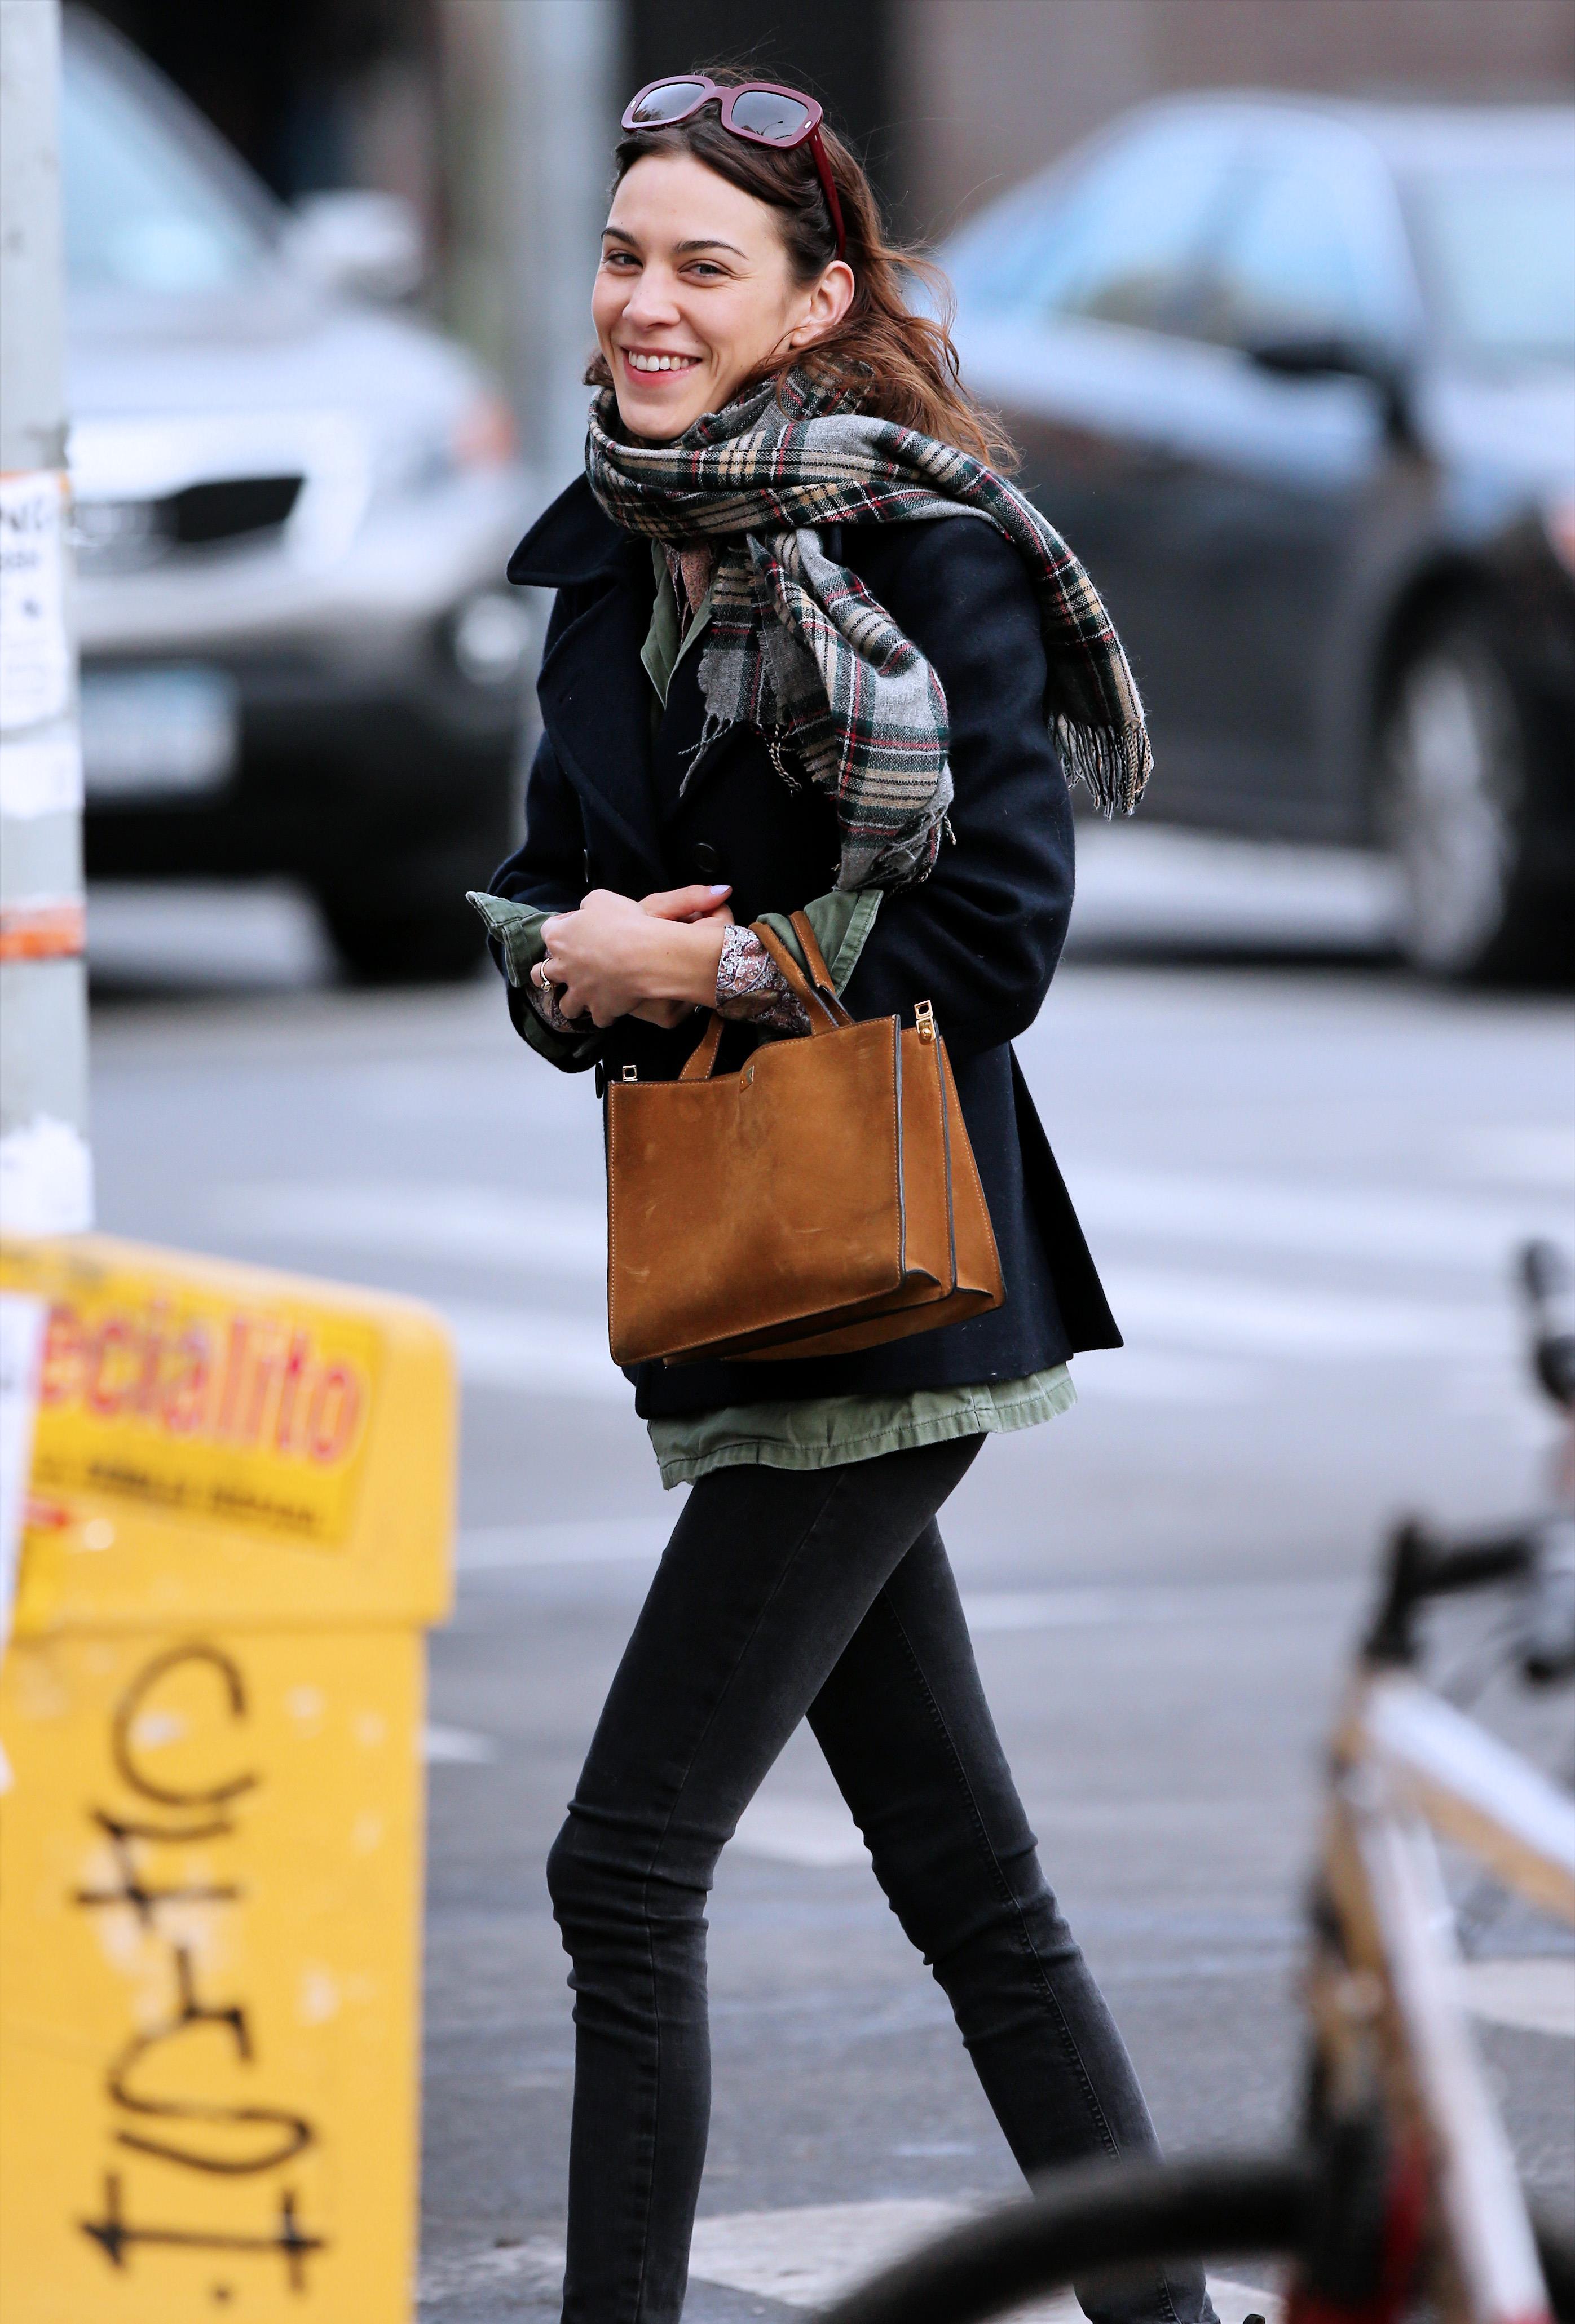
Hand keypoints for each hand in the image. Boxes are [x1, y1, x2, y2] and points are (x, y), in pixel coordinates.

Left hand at [536, 887, 729, 1028]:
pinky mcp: (600, 1010)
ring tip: (582, 998)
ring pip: (565, 1005)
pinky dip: (604, 1014)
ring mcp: (580, 992)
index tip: (572, 930)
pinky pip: (597, 1018)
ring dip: (573, 1001)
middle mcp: (562, 966)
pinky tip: (611, 1009)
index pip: (549, 931)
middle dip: (548, 973)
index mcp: (560, 935)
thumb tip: (592, 904)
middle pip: (541, 974)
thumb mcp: (604, 898)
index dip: (561, 930)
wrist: (644, 955)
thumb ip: (593, 902)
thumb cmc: (625, 921)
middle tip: (562, 971)